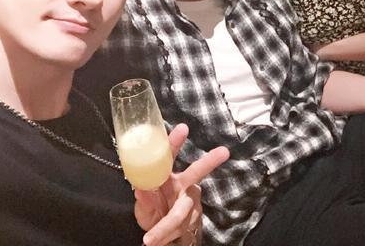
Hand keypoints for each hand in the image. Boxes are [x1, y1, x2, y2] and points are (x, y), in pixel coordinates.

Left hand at [135, 124, 229, 245]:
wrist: (165, 238)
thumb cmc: (154, 214)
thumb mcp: (144, 208)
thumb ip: (144, 200)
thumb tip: (141, 190)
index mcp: (167, 176)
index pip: (170, 156)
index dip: (175, 142)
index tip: (183, 128)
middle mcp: (183, 185)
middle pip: (197, 171)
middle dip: (210, 161)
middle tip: (223, 152)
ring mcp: (191, 201)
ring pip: (181, 212)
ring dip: (164, 227)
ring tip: (151, 240)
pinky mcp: (195, 217)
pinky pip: (181, 227)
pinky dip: (166, 235)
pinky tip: (157, 240)